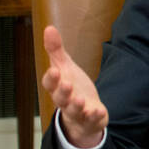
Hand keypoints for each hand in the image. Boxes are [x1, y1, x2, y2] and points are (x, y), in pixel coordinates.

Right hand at [41, 25, 108, 148]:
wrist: (85, 111)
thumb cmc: (72, 86)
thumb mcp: (65, 67)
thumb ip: (56, 50)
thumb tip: (49, 28)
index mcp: (57, 87)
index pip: (49, 84)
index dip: (51, 78)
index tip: (55, 70)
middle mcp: (65, 101)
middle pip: (60, 98)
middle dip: (63, 92)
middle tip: (67, 84)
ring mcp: (77, 112)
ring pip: (74, 111)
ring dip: (76, 105)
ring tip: (80, 99)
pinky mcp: (90, 120)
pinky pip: (91, 120)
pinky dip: (94, 116)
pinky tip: (99, 111)